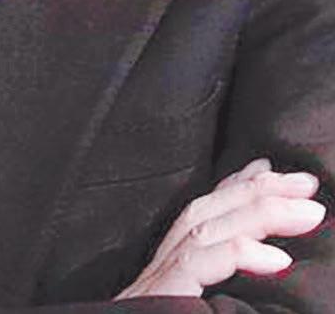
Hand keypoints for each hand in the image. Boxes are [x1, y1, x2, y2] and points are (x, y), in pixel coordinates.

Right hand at [115, 157, 325, 298]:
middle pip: (207, 209)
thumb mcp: (190, 308)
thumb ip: (211, 281)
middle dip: (259, 190)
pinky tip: (276, 259)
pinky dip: (237, 254)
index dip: (236, 185)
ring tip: (308, 213)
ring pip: (205, 227)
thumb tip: (265, 268)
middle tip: (306, 183)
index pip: (203, 212)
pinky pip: (198, 263)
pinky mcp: (161, 298)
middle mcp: (160, 265)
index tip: (269, 167)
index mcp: (168, 267)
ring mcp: (157, 280)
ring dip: (260, 213)